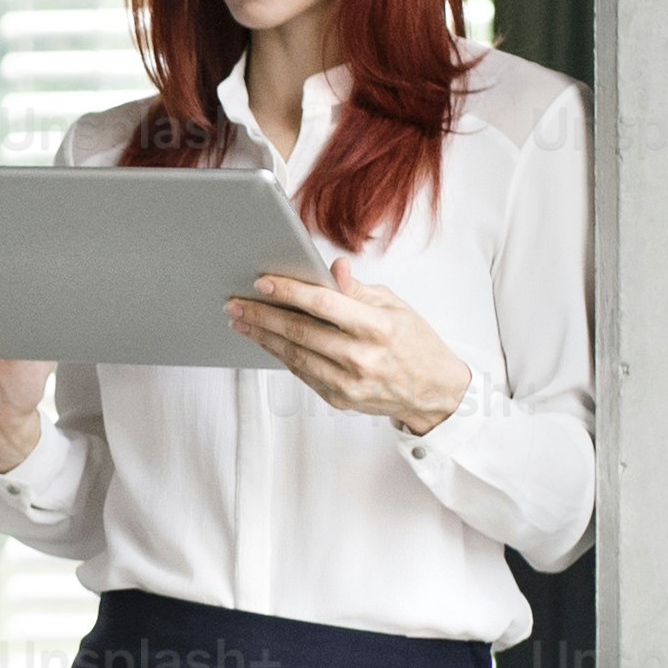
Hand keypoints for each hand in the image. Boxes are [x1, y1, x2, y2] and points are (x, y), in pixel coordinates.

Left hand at [227, 268, 473, 437]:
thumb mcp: (393, 305)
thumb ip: (357, 289)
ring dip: (263, 337)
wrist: (432, 391)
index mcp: (378, 328)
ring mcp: (349, 382)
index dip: (289, 292)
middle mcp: (362, 358)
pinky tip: (266, 340)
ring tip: (241, 321)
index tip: (262, 282)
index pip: (324, 304)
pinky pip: (302, 372)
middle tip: (235, 304)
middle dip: (262, 315)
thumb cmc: (413, 342)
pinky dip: (281, 354)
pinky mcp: (339, 398)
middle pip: (301, 332)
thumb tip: (332, 269)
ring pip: (295, 355)